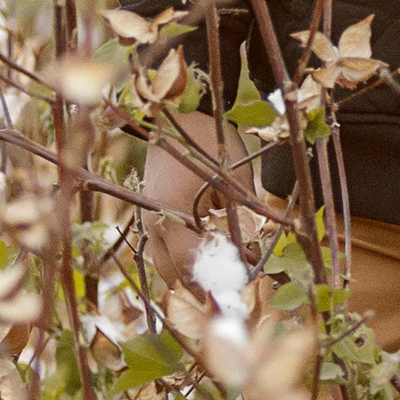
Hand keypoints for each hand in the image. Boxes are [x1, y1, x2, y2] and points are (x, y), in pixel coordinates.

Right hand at [140, 111, 246, 290]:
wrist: (178, 114)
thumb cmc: (211, 143)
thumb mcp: (234, 180)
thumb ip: (240, 220)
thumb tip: (251, 255)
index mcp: (170, 212)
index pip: (190, 263)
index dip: (215, 278)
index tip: (241, 283)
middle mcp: (153, 222)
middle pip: (173, 273)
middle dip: (202, 284)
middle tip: (232, 284)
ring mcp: (148, 221)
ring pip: (164, 266)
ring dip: (189, 274)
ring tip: (221, 273)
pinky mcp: (150, 217)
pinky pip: (162, 252)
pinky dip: (180, 260)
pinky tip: (204, 257)